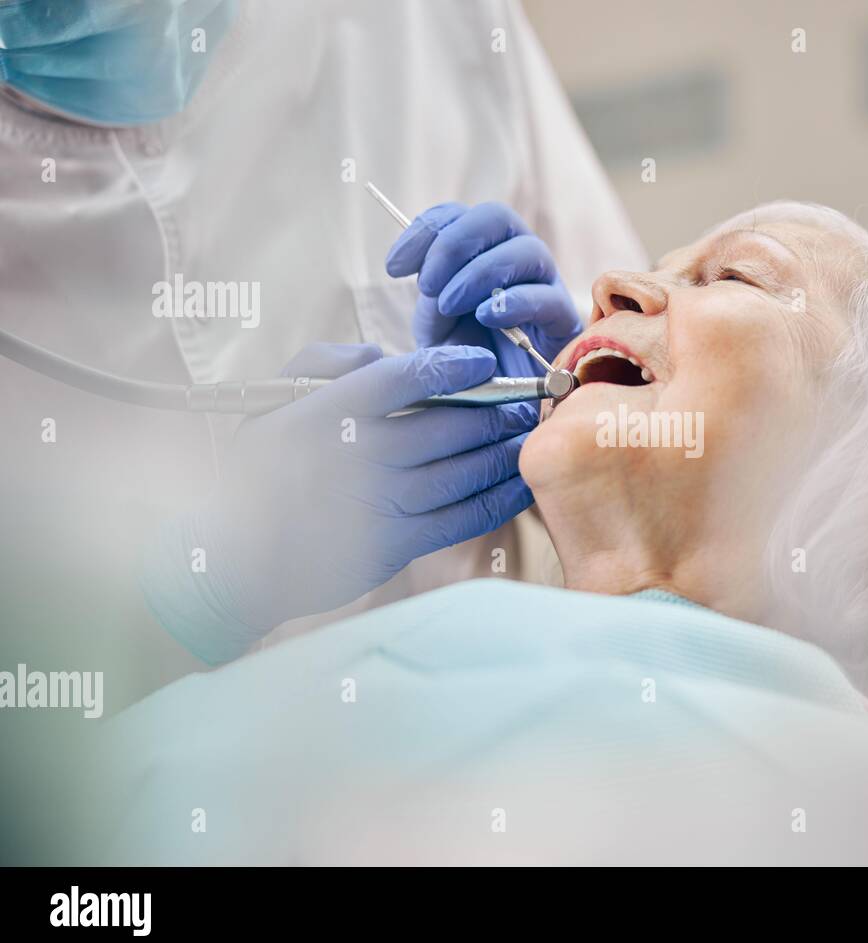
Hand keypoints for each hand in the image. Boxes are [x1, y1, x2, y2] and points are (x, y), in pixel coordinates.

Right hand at [141, 342, 535, 663]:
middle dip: (495, 412)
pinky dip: (498, 499)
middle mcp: (357, 454)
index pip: (405, 377)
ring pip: (463, 470)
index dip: (453, 366)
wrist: (236, 558)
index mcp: (327, 411)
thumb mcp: (276, 401)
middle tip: (522, 403)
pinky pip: (462, 517)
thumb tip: (385, 354)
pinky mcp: (395, 544)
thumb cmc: (260, 468)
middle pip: (448, 426)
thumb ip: (329, 363)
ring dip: (504, 452)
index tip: (483, 364)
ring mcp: (379, 501)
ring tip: (525, 437)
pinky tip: (517, 484)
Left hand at [384, 201, 581, 377]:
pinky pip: (548, 297)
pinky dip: (514, 302)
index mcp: (482, 252)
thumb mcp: (435, 327)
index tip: (394, 267)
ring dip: (481, 272)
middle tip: (429, 285)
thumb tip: (434, 282)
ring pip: (527, 249)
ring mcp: (545, 285)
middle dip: (455, 244)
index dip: (426, 231)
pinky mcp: (563, 320)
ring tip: (452, 305)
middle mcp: (517, 258)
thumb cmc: (467, 360)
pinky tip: (487, 317)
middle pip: (496, 217)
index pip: (458, 216)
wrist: (498, 403)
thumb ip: (431, 299)